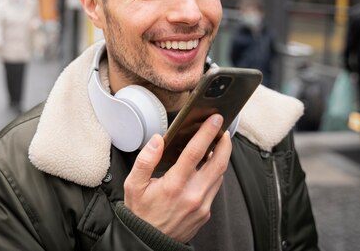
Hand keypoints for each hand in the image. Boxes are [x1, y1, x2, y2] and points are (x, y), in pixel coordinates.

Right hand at [123, 114, 231, 242]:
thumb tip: (157, 140)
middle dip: (225, 143)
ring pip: (219, 176)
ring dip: (221, 158)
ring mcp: (201, 205)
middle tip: (223, 130)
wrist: (147, 243)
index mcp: (174, 185)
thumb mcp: (134, 185)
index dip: (207, 133)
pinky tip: (208, 167)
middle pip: (218, 163)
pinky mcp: (205, 213)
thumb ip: (145, 160)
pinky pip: (215, 188)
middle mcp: (192, 195)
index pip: (195, 152)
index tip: (214, 120)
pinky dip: (215, 174)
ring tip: (217, 145)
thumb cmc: (140, 213)